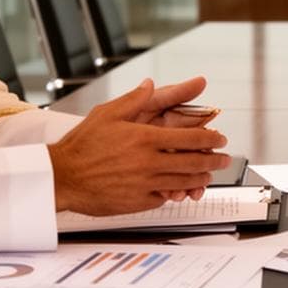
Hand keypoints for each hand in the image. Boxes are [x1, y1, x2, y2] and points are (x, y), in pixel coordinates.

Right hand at [47, 79, 230, 214]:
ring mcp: (145, 185)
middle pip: (193, 162)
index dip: (210, 139)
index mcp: (145, 138)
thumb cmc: (81, 146)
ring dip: (200, 178)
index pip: (190, 138)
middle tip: (224, 159)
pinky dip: (176, 193)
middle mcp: (149, 162)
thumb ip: (134, 100)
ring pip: (183, 182)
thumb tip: (150, 85)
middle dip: (214, 160)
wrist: (63, 177)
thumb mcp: (107, 114)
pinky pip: (165, 198)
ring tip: (208, 175)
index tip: (219, 138)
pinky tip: (180, 189)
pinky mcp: (138, 202)